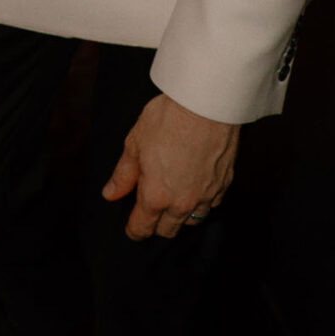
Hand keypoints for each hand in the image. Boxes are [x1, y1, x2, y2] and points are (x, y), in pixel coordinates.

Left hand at [102, 92, 238, 240]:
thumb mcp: (134, 144)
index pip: (143, 227)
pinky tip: (195, 188)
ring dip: (180, 217)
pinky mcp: (224, 184)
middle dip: (156, 226)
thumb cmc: (167, 119)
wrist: (206, 104)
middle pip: (168, 231)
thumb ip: (123, 175)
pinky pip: (211, 205)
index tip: (131, 228)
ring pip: (192, 221)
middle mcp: (182, 203)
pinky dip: (201, 203)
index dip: (134, 230)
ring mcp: (206, 195)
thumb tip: (110, 194)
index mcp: (156, 196)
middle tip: (149, 213)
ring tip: (172, 202)